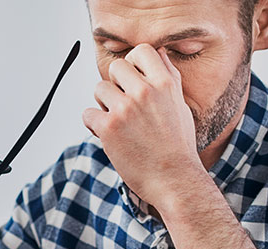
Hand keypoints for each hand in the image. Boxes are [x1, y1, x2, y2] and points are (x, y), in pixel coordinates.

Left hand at [82, 44, 205, 210]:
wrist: (174, 179)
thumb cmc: (178, 146)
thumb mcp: (180, 105)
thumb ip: (168, 78)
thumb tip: (159, 53)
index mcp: (165, 84)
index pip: (141, 51)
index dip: (134, 63)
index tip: (134, 80)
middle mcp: (145, 92)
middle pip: (116, 67)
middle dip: (116, 84)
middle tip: (123, 104)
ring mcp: (125, 109)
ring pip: (99, 89)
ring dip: (103, 105)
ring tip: (118, 122)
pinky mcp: (108, 128)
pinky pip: (88, 114)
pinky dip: (94, 125)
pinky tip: (108, 136)